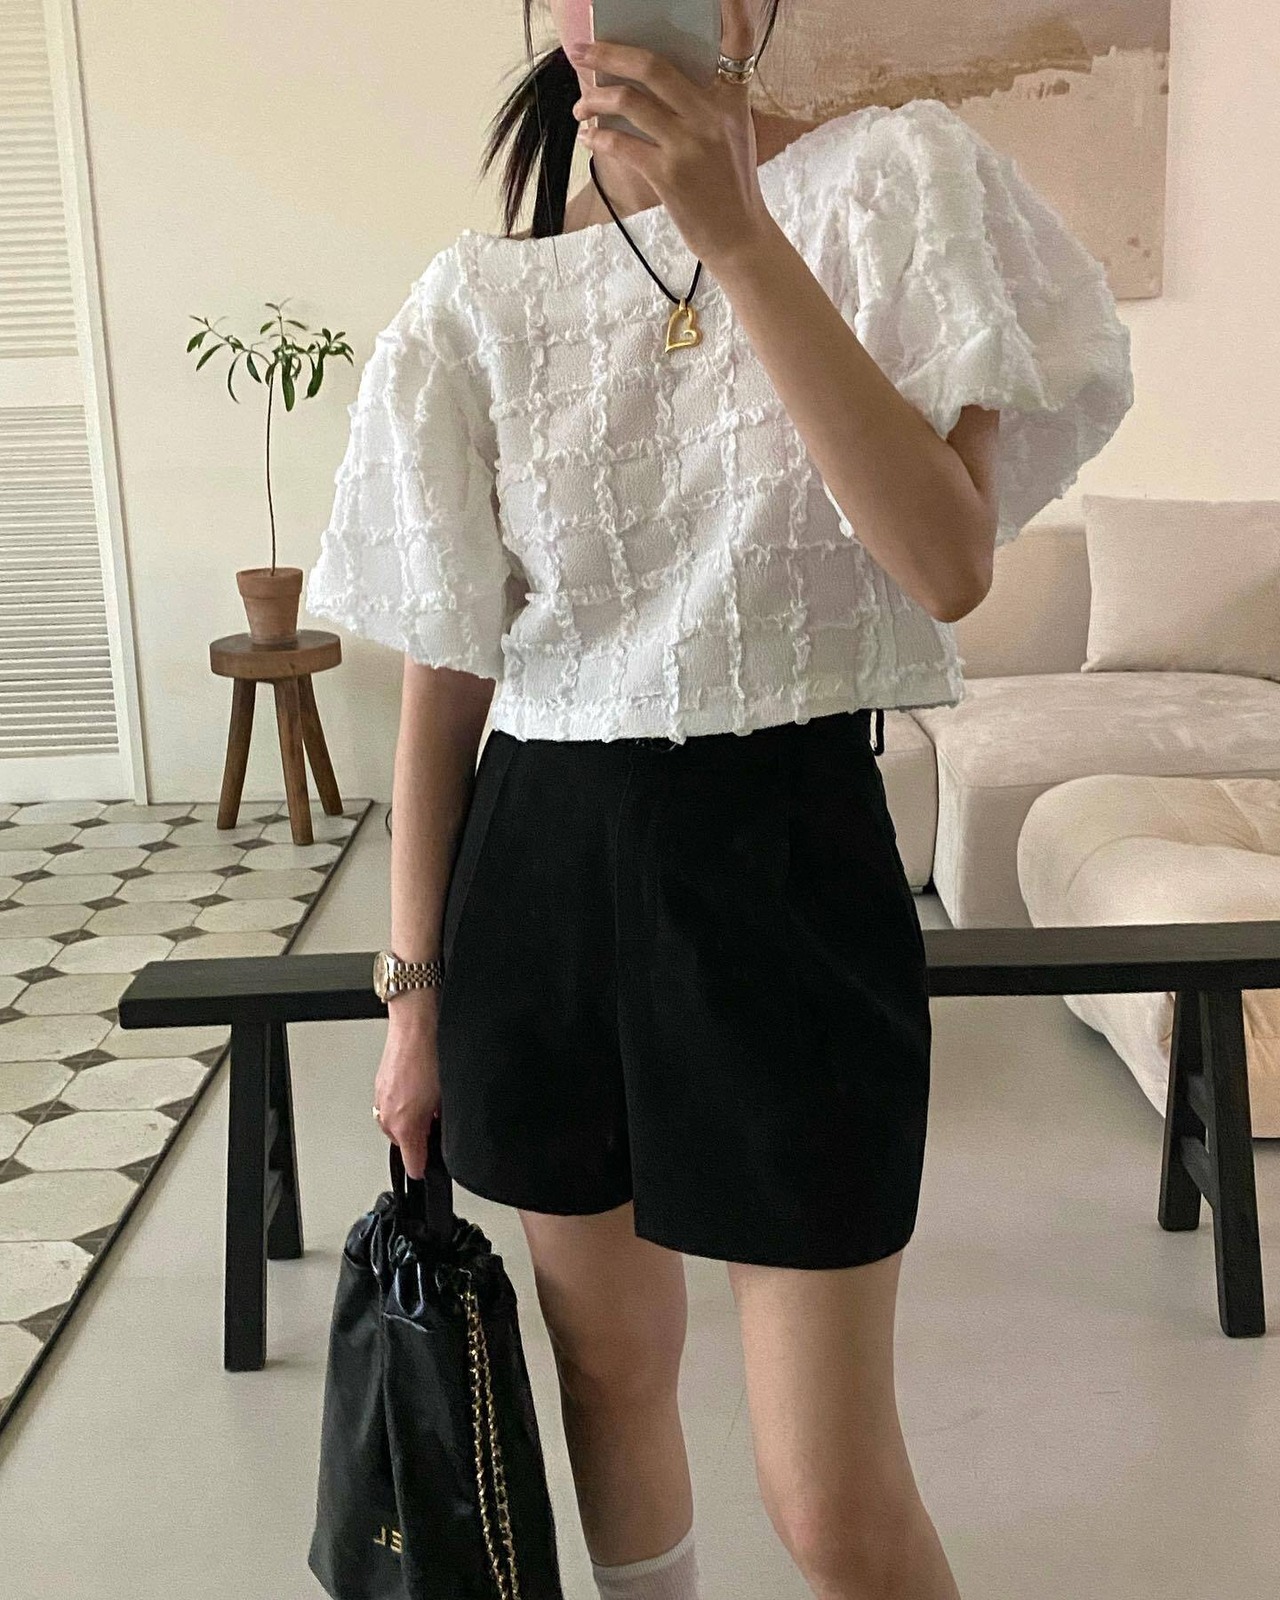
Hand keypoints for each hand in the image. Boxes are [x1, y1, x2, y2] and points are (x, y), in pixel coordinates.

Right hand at [373, 1007, 441, 1180]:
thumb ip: (443, 1126)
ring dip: (415, 1116)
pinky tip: (423, 1083)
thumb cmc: (433, 1056)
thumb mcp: (447, 1099)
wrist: (417, 1024)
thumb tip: (442, 1136)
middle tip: (439, 1120)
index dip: (426, 1168)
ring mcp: (382, 1099)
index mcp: (403, 1126)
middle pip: (406, 1143)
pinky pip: (395, 1103)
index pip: (412, 1164)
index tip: (430, 1169)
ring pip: (399, 1122)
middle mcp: (388, 1116)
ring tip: (432, 1097)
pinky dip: (407, 1101)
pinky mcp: (381, 1084)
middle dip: (423, 1135)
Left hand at [566, 0, 771, 266]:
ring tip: (581, 107)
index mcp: (730, 101)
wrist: (740, 239)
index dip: (734, 6)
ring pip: (628, 102)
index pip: (738, 41)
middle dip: (608, 53)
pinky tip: (590, 136)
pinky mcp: (669, 176)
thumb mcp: (731, 136)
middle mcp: (711, 116)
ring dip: (594, 100)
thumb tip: (647, 81)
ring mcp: (689, 145)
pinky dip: (598, 136)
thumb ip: (703, 105)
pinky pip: (621, 144)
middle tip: (581, 52)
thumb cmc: (729, 187)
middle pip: (652, 66)